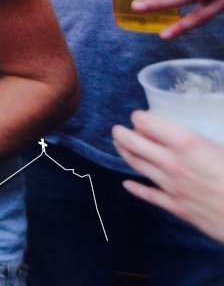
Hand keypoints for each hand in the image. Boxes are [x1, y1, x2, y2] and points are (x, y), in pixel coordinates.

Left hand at [112, 111, 223, 243]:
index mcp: (188, 144)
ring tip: (119, 145)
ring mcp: (173, 186)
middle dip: (123, 135)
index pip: (149, 124)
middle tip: (116, 129)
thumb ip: (206, 139)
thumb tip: (194, 135)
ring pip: (139, 166)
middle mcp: (174, 163)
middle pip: (136, 145)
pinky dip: (136, 189)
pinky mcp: (178, 208)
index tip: (138, 116)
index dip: (140, 118)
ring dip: (126, 154)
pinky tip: (127, 184)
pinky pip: (151, 196)